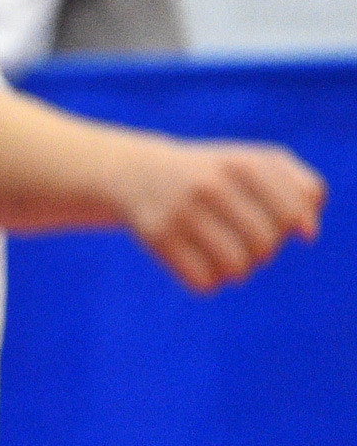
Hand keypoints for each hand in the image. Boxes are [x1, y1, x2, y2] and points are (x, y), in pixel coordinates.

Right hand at [121, 138, 325, 293]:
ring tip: (225, 254)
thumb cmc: (214, 174)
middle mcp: (210, 185)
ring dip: (237, 269)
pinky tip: (199, 262)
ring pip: (236, 268)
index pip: (292, 214)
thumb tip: (309, 234)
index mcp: (240, 163)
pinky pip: (203, 282)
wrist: (136, 173)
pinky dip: (208, 280)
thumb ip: (302, 188)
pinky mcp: (156, 237)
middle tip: (243, 238)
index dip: (289, 227)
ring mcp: (180, 211)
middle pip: (265, 245)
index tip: (272, 220)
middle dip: (262, 250)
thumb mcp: (257, 164)